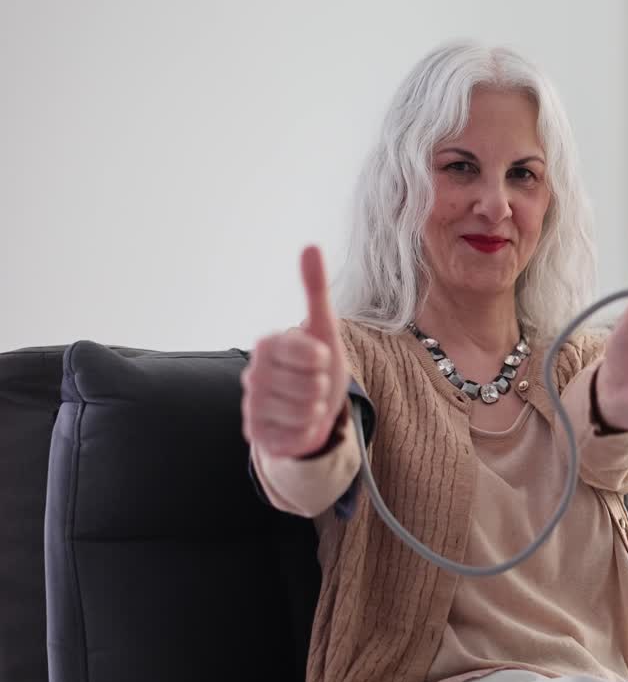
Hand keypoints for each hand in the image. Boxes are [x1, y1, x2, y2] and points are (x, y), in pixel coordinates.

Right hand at [241, 246, 349, 457]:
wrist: (310, 412)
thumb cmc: (317, 367)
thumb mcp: (323, 328)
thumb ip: (315, 290)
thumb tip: (310, 246)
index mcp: (267, 344)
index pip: (308, 353)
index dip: (321, 359)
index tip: (316, 359)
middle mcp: (252, 373)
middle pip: (310, 385)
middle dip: (322, 387)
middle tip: (313, 385)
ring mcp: (251, 406)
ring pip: (305, 412)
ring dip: (316, 410)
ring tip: (307, 403)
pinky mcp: (255, 436)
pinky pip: (296, 436)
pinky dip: (307, 432)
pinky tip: (298, 424)